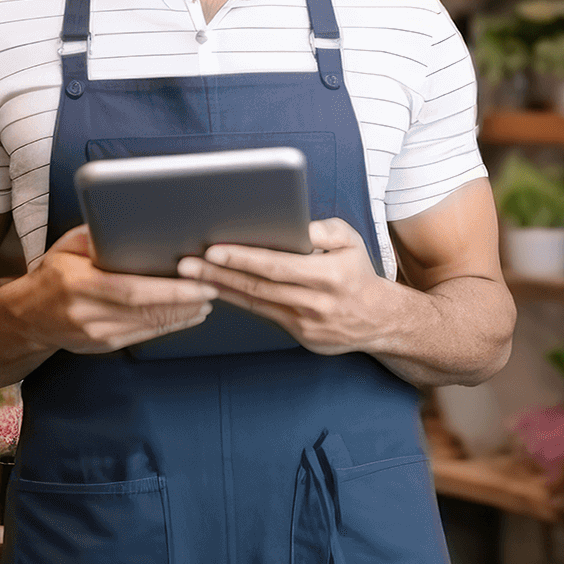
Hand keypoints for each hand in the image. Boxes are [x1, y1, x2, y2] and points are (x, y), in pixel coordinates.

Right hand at [9, 226, 219, 353]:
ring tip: (207, 301)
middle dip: (185, 302)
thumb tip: (135, 219)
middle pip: (146, 311)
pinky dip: (167, 325)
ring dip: (182, 315)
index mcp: (78, 284)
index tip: (199, 284)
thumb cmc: (52, 273)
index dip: (170, 291)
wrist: (24, 318)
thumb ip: (99, 233)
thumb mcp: (68, 246)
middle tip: (214, 289)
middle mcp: (86, 314)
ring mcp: (94, 335)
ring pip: (148, 326)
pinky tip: (186, 315)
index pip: (133, 290)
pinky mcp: (101, 346)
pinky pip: (142, 336)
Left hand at [177, 219, 400, 355]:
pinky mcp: (299, 336)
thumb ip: (326, 229)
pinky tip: (216, 290)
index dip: (243, 258)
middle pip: (259, 286)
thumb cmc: (357, 272)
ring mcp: (306, 323)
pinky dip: (237, 301)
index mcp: (330, 274)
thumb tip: (298, 227)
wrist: (377, 320)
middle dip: (218, 274)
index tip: (214, 249)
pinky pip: (262, 314)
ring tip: (190, 276)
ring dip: (220, 288)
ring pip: (255, 303)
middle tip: (186, 263)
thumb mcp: (352, 241)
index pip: (278, 265)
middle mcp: (316, 301)